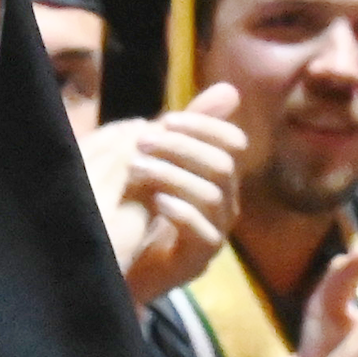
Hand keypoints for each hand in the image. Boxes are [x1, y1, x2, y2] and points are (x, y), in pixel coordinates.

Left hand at [104, 88, 241, 295]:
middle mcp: (224, 203)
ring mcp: (215, 232)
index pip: (231, 143)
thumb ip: (185, 131)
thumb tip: (229, 89)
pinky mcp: (199, 259)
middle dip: (182, 148)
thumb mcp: (162, 164)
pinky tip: (154, 200)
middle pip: (222, 166)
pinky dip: (179, 211)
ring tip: (135, 169)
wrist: (126, 267)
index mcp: (218, 177)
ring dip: (172, 176)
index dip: (204, 126)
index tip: (167, 119)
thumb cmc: (144, 210)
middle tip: (142, 142)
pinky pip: (203, 232)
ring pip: (211, 195)